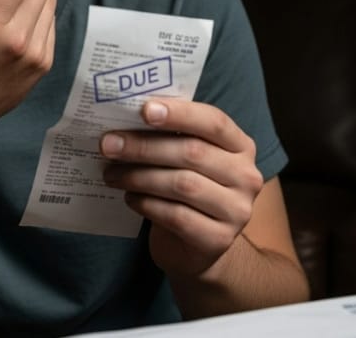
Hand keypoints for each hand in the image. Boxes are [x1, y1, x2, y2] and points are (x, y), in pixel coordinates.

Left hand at [100, 98, 262, 278]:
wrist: (194, 245)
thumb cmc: (187, 189)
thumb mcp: (187, 159)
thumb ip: (170, 137)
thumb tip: (125, 120)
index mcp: (241, 146)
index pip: (213, 122)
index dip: (180, 114)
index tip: (144, 110)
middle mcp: (246, 176)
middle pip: (192, 152)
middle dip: (144, 147)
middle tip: (108, 145)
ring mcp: (237, 210)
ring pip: (182, 184)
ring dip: (139, 176)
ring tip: (111, 174)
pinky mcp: (218, 239)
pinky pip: (176, 216)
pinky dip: (146, 203)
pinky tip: (129, 197)